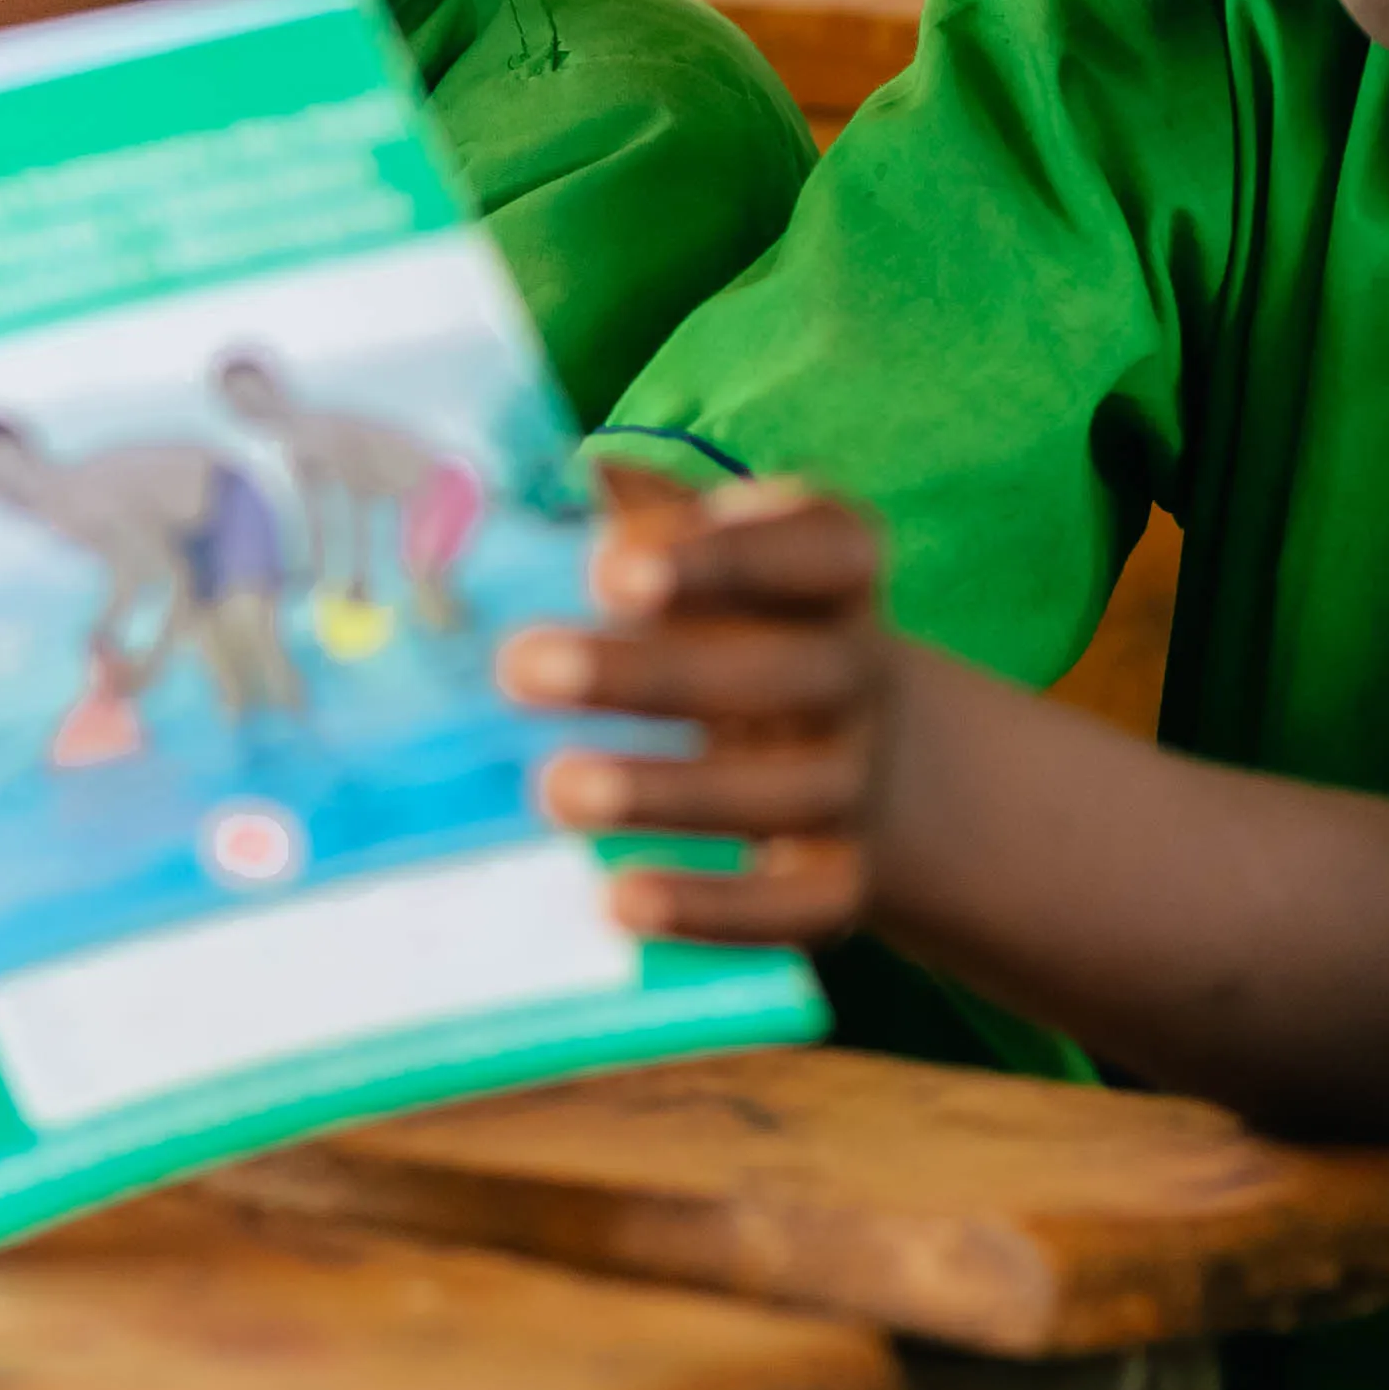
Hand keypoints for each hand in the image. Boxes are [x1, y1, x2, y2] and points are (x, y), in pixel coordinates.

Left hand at [506, 467, 888, 945]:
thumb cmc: (739, 625)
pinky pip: (794, 908)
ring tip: (552, 790)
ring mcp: (856, 782)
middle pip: (786, 673)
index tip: (611, 568)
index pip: (817, 548)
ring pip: (784, 794)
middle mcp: (859, 673)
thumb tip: (516, 478)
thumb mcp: (706, 559)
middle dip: (652, 674)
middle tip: (520, 668)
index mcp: (834, 573)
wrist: (871, 756)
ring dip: (665, 793)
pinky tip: (618, 901)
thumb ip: (637, 521)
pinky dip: (712, 911)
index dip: (725, 556)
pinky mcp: (842, 882)